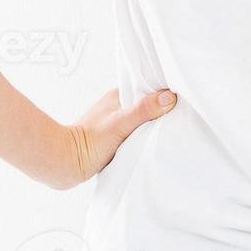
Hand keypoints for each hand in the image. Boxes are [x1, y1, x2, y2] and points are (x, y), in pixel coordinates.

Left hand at [47, 88, 178, 189]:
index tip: (182, 96)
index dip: (164, 91)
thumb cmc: (90, 142)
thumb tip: (169, 96)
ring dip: (152, 124)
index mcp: (118, 97)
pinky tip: (153, 141)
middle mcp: (116, 107)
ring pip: (141, 119)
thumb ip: (143, 110)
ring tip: (171, 128)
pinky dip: (144, 136)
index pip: (147, 88)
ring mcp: (115, 122)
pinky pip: (135, 133)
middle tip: (182, 114)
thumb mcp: (120, 123)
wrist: (67, 163)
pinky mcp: (113, 138)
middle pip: (146, 104)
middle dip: (161, 109)